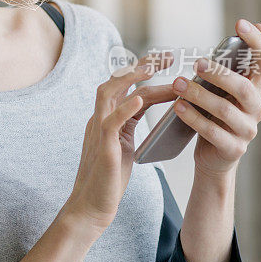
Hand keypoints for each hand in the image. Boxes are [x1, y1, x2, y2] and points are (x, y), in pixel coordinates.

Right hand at [65, 50, 174, 233]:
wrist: (92, 206)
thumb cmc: (110, 178)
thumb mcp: (125, 145)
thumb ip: (131, 125)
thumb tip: (149, 111)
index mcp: (107, 118)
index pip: (127, 88)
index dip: (146, 72)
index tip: (168, 60)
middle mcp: (99, 119)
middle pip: (115, 81)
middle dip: (139, 65)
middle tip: (166, 55)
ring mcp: (98, 132)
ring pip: (108, 94)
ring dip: (129, 78)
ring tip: (151, 68)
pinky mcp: (102, 147)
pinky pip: (110, 122)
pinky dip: (123, 108)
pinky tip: (138, 99)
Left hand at [171, 19, 260, 178]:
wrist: (213, 156)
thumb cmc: (213, 114)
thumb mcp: (219, 89)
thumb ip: (224, 68)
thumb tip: (233, 33)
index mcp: (255, 88)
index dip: (255, 41)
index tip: (240, 23)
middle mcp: (256, 108)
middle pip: (244, 88)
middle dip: (220, 74)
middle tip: (196, 63)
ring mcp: (247, 130)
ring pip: (225, 110)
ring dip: (199, 95)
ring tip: (177, 84)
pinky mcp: (234, 149)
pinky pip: (213, 132)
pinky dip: (194, 118)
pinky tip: (178, 107)